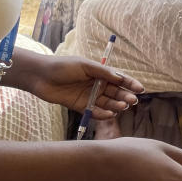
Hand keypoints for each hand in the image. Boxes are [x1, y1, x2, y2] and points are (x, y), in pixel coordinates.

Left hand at [26, 55, 144, 118]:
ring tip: (121, 107)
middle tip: (132, 101)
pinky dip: (102, 114)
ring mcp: (89, 96)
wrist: (40, 76)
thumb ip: (102, 72)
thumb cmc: (63, 66)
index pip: (119, 79)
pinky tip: (109, 114)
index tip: (140, 89)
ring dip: (116, 105)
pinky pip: (94, 111)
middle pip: (115, 92)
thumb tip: (119, 77)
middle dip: (125, 96)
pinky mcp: (80, 106)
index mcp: (100, 73)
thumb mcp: (84, 65)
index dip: (130, 84)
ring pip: (107, 103)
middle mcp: (96, 85)